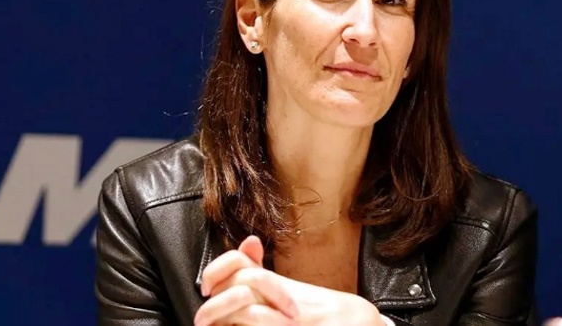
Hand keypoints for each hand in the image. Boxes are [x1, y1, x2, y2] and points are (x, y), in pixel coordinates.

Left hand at [195, 236, 383, 325]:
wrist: (359, 321)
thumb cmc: (321, 309)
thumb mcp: (290, 289)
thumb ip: (264, 271)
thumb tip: (248, 242)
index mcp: (276, 284)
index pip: (241, 263)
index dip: (218, 270)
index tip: (205, 287)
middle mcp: (281, 297)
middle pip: (240, 286)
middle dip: (215, 304)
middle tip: (202, 320)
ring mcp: (289, 318)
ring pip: (250, 312)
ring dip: (224, 318)